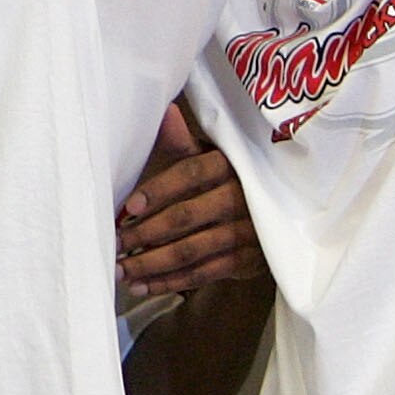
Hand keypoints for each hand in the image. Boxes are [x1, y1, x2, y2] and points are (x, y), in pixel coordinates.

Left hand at [115, 102, 263, 295]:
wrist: (281, 209)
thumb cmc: (227, 178)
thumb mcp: (210, 155)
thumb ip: (181, 140)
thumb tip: (165, 110)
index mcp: (227, 165)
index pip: (189, 175)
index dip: (157, 191)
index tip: (126, 209)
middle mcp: (240, 199)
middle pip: (186, 218)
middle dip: (145, 233)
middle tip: (113, 244)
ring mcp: (246, 233)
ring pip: (191, 251)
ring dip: (152, 264)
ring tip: (120, 269)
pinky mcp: (247, 261)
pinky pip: (203, 273)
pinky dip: (171, 281)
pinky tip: (143, 284)